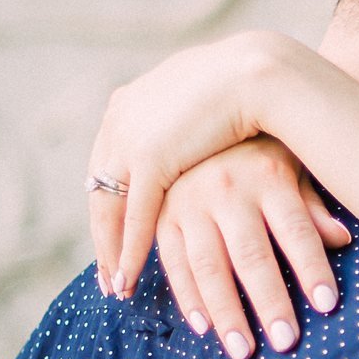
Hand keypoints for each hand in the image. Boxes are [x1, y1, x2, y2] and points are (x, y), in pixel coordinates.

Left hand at [85, 29, 331, 300]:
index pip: (109, 167)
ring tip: (117, 286)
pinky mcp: (149, 158)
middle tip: (108, 273)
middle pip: (100, 190)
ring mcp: (129, 138)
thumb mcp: (202, 104)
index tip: (114, 236)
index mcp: (128, 104)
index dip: (112, 205)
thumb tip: (193, 142)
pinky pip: (134, 216)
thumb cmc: (247, 86)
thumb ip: (186, 126)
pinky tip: (129, 277)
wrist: (258, 72)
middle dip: (103, 236)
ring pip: (109, 208)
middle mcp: (118, 121)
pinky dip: (130, 249)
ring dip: (111, 251)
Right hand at [156, 137, 349, 358]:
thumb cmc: (260, 149)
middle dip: (269, 302)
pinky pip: (174, 262)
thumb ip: (312, 205)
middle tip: (287, 343)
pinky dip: (187, 297)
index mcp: (267, 176)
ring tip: (245, 352)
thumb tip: (341, 239)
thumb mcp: (292, 165)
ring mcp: (189, 203)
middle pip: (252, 255)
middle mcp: (226, 189)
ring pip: (209, 266)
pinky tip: (204, 329)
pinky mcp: (162, 216)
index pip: (296, 229)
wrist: (202, 112)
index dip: (312, 267)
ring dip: (227, 312)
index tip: (328, 305)